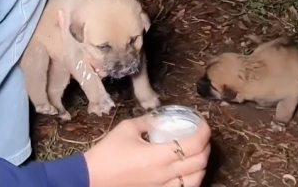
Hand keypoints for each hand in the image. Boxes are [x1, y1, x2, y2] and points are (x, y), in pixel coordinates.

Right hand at [84, 115, 210, 186]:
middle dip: (206, 147)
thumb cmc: (107, 153)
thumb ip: (148, 121)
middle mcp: (165, 174)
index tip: (203, 123)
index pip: (194, 144)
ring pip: (196, 180)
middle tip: (202, 136)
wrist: (91, 179)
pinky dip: (192, 179)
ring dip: (202, 165)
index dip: (204, 132)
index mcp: (158, 156)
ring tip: (197, 153)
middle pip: (200, 162)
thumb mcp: (127, 129)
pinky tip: (187, 170)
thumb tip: (161, 117)